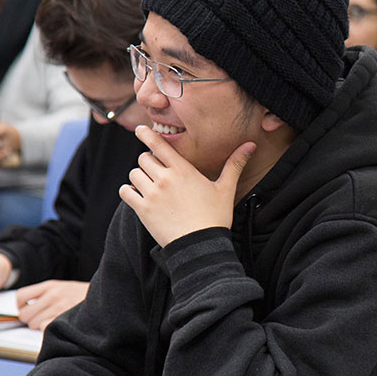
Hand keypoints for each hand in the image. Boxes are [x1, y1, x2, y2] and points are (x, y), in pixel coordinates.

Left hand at [16, 280, 88, 329]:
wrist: (105, 296)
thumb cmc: (84, 296)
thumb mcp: (64, 287)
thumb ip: (46, 294)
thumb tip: (27, 305)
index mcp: (50, 286)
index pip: (21, 296)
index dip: (20, 306)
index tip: (26, 309)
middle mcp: (53, 295)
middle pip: (25, 314)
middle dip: (30, 319)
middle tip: (39, 319)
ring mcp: (59, 307)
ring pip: (33, 323)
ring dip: (39, 326)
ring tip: (50, 322)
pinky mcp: (65, 318)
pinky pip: (44, 327)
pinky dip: (47, 329)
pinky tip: (56, 326)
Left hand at [119, 125, 254, 246]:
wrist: (201, 245)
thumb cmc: (215, 217)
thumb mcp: (226, 189)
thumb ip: (234, 164)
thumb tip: (251, 145)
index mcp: (183, 170)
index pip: (158, 144)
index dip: (146, 134)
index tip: (140, 130)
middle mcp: (165, 179)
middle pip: (143, 158)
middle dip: (148, 162)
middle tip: (157, 171)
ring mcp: (152, 195)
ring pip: (133, 174)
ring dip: (139, 177)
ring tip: (149, 185)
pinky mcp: (143, 210)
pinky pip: (125, 192)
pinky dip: (129, 191)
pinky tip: (137, 195)